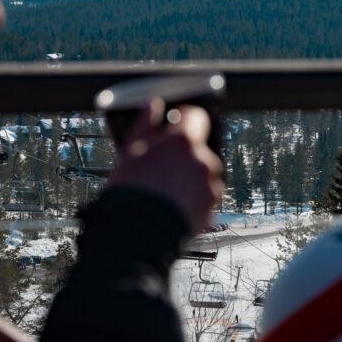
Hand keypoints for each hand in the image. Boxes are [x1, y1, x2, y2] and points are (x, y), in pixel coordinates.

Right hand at [107, 99, 222, 234]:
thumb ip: (144, 124)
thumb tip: (151, 105)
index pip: (196, 116)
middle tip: (162, 167)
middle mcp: (203, 159)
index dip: (184, 118)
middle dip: (184, 154)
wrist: (138, 236)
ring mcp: (210, 184)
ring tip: (165, 191)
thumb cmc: (130, 191)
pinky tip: (172, 205)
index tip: (174, 124)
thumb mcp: (129, 153)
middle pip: (199, 147)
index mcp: (183, 141)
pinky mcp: (212, 207)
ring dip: (190, 176)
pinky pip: (205, 195)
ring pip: (202, 172)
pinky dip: (193, 197)